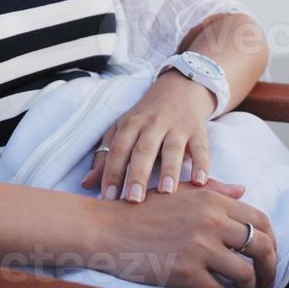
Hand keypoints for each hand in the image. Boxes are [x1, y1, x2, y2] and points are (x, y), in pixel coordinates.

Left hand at [81, 71, 215, 200]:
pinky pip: (200, 147)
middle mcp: (153, 123)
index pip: (118, 149)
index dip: (112, 173)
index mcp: (130, 124)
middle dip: (138, 174)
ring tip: (167, 192)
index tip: (109, 198)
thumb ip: (106, 157)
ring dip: (169, 170)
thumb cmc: (146, 117)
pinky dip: (202, 164)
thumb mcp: (123, 129)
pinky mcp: (198, 129)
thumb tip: (86, 185)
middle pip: (143, 150)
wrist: (180, 88)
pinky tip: (200, 182)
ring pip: (172, 148)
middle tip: (134, 200)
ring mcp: (177, 126)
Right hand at [92, 177, 278, 287]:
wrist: (107, 229)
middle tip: (266, 281)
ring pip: (245, 273)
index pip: (260, 220)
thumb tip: (244, 190)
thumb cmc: (142, 209)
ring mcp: (199, 247)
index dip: (271, 241)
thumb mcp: (180, 192)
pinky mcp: (185, 272)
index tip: (268, 255)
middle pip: (261, 246)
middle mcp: (211, 220)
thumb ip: (215, 190)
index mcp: (212, 199)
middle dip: (270, 268)